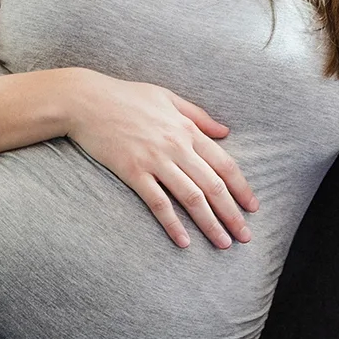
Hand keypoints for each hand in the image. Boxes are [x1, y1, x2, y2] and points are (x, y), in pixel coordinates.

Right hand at [63, 70, 258, 249]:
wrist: (86, 100)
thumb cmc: (126, 96)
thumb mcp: (167, 97)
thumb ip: (198, 115)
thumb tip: (226, 131)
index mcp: (187, 129)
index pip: (224, 164)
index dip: (242, 188)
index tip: (252, 208)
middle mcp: (176, 146)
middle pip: (213, 186)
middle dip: (232, 214)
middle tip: (245, 236)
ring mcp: (155, 160)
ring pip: (191, 197)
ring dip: (210, 223)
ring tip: (223, 243)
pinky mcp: (133, 172)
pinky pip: (158, 203)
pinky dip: (173, 224)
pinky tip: (184, 241)